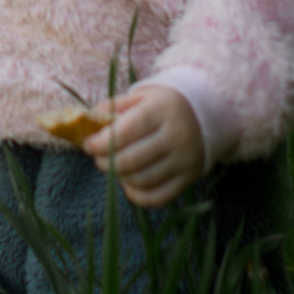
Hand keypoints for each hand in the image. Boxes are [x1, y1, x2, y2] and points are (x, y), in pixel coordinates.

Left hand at [81, 84, 203, 207]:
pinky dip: (137, 195)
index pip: (124, 133)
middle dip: (106, 162)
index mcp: (160, 111)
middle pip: (131, 159)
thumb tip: (89, 121)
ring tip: (113, 167)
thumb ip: (114, 106)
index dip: (100, 143)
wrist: (206, 114)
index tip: (88, 144)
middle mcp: (176, 136)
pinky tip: (128, 183)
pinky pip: (158, 197)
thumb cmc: (163, 105)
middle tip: (98, 158)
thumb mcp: (141, 96)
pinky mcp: (189, 178)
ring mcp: (184, 159)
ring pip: (143, 179)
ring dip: (120, 177)